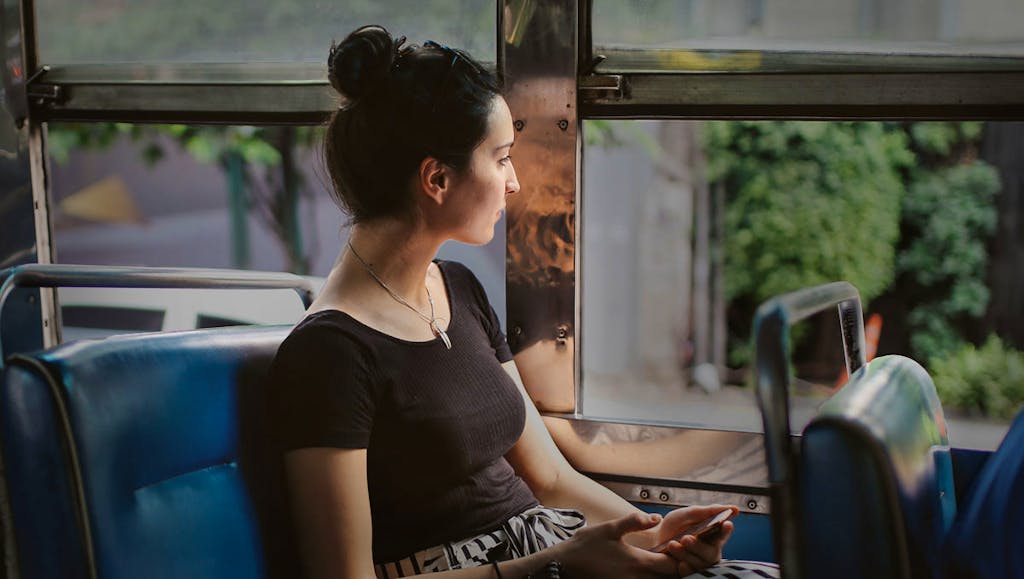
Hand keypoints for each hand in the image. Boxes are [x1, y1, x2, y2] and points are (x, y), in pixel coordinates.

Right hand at [556, 512, 677, 577]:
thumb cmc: (585, 546)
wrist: (564, 566)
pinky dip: (651, 577)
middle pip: (669, 577)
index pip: (672, 565)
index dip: (679, 556)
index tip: (678, 544)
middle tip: (674, 551)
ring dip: (663, 573)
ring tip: (661, 558)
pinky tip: (646, 566)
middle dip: (675, 566)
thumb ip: (635, 521)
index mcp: (638, 562)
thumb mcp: (610, 528)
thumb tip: (657, 517)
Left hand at [646, 505, 736, 576]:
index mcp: (712, 535)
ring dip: (685, 553)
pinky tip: (674, 559)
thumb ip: (708, 511)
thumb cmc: (675, 526)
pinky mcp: (689, 572)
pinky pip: (689, 572)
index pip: (723, 534)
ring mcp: (700, 563)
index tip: (726, 524)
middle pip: (711, 553)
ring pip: (699, 563)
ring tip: (672, 544)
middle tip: (685, 538)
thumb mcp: (688, 514)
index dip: (726, 530)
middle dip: (698, 546)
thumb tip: (733, 509)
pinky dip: (681, 563)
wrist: (655, 539)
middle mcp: (709, 551)